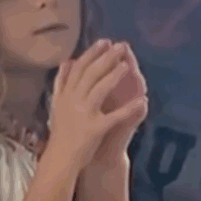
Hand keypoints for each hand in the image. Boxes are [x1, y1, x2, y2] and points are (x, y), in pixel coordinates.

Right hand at [48, 39, 147, 171]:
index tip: (104, 41)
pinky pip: (115, 117)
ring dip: (113, 77)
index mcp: (65, 94)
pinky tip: (143, 102)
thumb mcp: (57, 103)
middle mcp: (72, 101)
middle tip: (119, 45)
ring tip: (126, 65)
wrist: (59, 159)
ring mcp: (83, 115)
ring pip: (99, 90)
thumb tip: (66, 61)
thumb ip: (61, 82)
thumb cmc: (61, 131)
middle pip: (90, 74)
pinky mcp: (94, 129)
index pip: (79, 68)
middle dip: (106, 58)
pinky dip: (129, 109)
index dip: (92, 53)